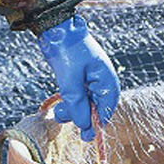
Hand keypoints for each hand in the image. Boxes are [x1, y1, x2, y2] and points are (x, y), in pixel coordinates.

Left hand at [36, 16, 119, 141]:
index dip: (96, 123)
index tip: (86, 136)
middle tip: (63, 119)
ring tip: (58, 111)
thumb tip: (83, 125)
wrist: (56, 27)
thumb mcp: (70, 80)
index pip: (107, 108)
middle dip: (80, 115)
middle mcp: (102, 80)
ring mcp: (91, 78)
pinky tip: (59, 104)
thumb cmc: (67, 51)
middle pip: (95, 107)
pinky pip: (78, 95)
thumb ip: (77, 104)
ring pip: (85, 102)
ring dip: (72, 109)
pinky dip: (70, 101)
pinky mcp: (80, 77)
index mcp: (106, 79)